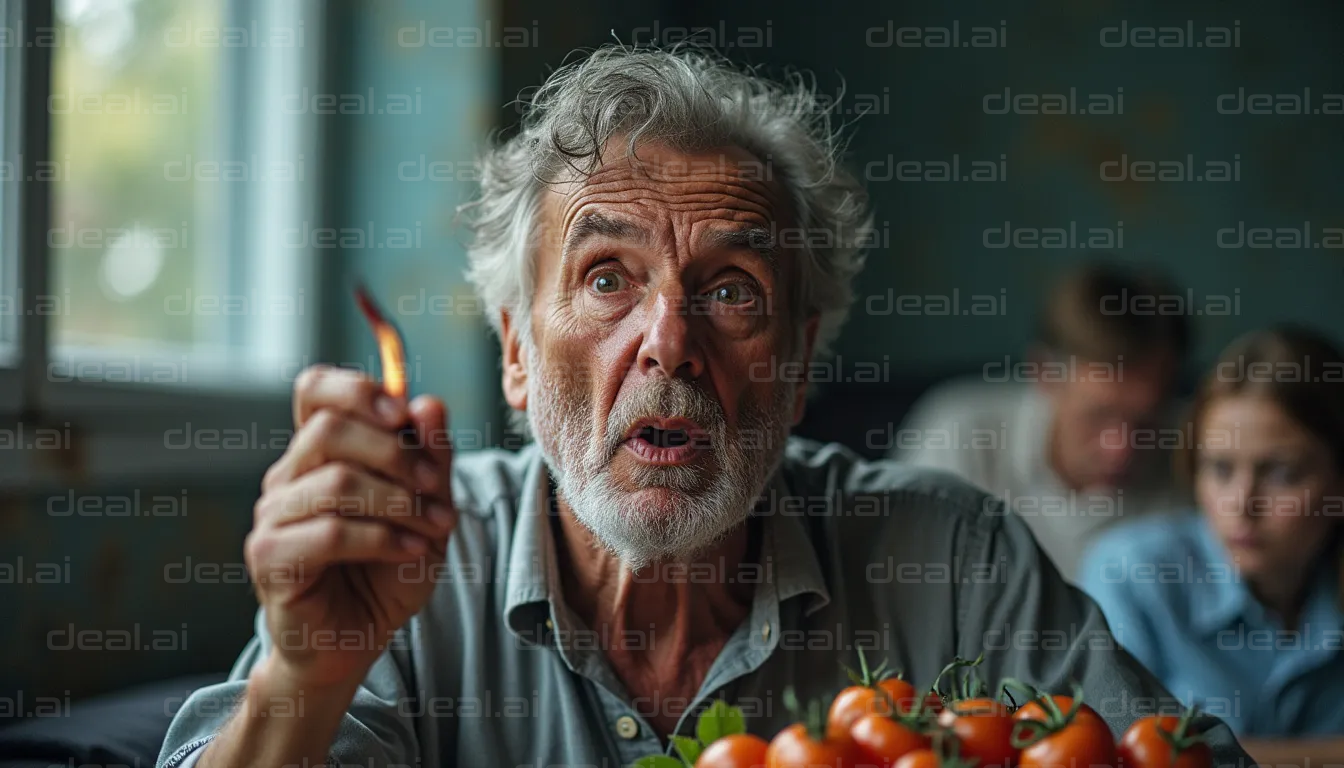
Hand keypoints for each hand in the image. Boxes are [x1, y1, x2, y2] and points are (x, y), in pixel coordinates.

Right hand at [245, 365, 454, 688]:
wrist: (354, 644)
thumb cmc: (386, 573)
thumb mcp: (427, 510)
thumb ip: (430, 459)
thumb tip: (428, 404)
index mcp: (319, 453)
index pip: (313, 390)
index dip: (355, 389)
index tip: (403, 413)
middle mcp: (288, 476)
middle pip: (328, 429)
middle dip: (396, 453)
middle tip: (436, 485)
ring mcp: (272, 516)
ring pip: (336, 481)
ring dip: (398, 501)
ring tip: (435, 527)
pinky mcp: (270, 558)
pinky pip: (329, 532)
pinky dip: (382, 539)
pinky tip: (412, 552)